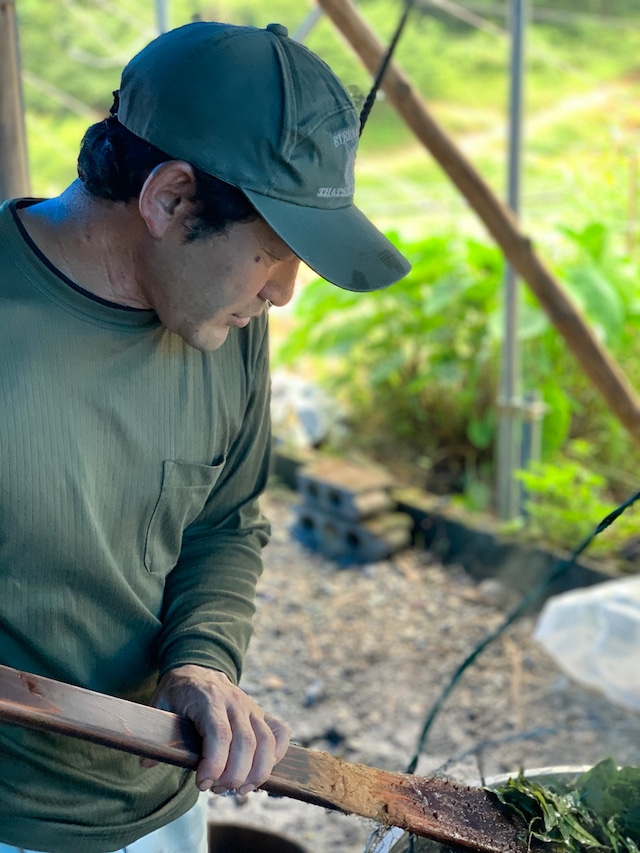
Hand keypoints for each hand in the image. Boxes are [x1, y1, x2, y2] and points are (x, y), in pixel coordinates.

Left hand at [146, 664, 290, 794]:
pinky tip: (260, 772)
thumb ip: (156, 733)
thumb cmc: (178, 693)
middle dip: (233, 775)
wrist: (197, 669)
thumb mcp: (159, 706)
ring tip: (239, 789)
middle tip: (215, 789)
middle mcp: (234, 701)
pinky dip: (277, 756)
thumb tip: (147, 763)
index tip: (202, 783)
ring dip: (256, 773)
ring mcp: (251, 706)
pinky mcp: (261, 713)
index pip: (220, 733)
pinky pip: (280, 733)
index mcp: (208, 698)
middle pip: (246, 742)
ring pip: (266, 742)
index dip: (214, 763)